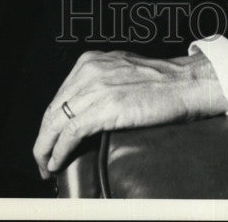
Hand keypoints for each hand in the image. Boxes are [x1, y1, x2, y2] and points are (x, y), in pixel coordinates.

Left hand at [33, 48, 227, 177]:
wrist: (186, 83)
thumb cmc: (161, 82)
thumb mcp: (121, 72)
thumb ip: (100, 83)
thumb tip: (85, 108)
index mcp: (90, 61)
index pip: (59, 97)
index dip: (49, 123)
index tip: (47, 141)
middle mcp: (88, 70)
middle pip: (53, 109)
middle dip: (43, 138)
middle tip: (41, 159)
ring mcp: (95, 88)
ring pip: (55, 122)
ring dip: (45, 149)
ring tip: (46, 166)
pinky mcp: (104, 107)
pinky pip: (70, 133)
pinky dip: (58, 151)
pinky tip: (57, 162)